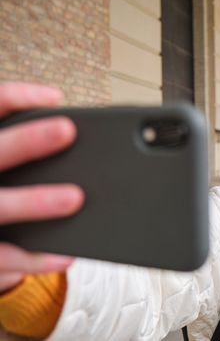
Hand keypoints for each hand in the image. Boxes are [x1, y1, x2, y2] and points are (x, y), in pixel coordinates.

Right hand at [0, 83, 83, 292]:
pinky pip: (3, 257)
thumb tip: (76, 138)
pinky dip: (34, 258)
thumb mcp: (7, 165)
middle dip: (26, 140)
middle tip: (67, 130)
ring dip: (33, 201)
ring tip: (74, 198)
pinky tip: (65, 255)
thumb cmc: (3, 187)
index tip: (55, 97)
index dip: (17, 98)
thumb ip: (26, 151)